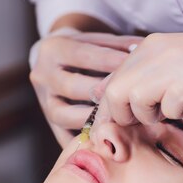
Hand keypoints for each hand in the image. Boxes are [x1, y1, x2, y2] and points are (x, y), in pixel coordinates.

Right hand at [28, 29, 142, 143]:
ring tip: (120, 120)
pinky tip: (104, 141)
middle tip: (128, 97)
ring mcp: (44, 102)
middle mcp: (42, 76)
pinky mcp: (50, 122)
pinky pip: (64, 137)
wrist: (56, 61)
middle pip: (72, 87)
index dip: (110, 60)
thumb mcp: (97, 40)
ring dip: (93, 119)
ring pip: (64, 115)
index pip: (83, 55)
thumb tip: (140, 48)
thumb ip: (118, 45)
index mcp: (52, 50)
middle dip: (102, 93)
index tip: (135, 65)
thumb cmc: (84, 49)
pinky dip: (84, 142)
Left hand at [92, 3, 182, 125]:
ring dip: (152, 116)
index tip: (115, 132)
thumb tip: (103, 96)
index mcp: (147, 50)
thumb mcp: (170, 67)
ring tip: (174, 111)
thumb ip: (140, 80)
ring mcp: (171, 67)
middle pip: (115, 94)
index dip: (108, 113)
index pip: (110, 85)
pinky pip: (167, 110)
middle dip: (124, 117)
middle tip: (147, 123)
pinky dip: (178, 115)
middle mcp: (154, 53)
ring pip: (135, 102)